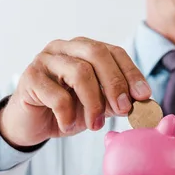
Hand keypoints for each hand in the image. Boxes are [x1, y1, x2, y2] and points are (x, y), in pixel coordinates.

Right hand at [0, 37, 151, 148]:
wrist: (32, 124)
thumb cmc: (68, 111)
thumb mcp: (98, 106)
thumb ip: (118, 101)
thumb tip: (144, 103)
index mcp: (85, 49)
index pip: (114, 52)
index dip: (131, 73)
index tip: (144, 96)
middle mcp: (65, 48)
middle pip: (97, 54)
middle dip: (115, 83)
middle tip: (124, 110)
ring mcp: (45, 60)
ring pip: (79, 72)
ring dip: (93, 103)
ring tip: (95, 126)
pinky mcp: (29, 78)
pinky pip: (56, 95)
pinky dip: (68, 115)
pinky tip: (68, 126)